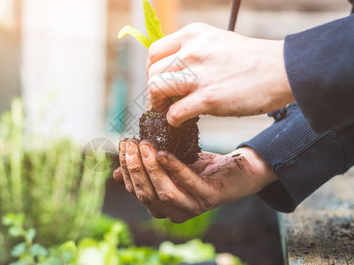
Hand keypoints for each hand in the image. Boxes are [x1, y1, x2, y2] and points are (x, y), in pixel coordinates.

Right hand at [113, 138, 276, 221]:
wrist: (238, 170)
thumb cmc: (201, 168)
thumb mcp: (169, 167)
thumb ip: (146, 170)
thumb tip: (114, 173)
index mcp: (162, 206)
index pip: (135, 190)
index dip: (126, 169)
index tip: (123, 145)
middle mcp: (175, 212)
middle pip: (146, 193)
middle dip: (135, 167)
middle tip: (132, 142)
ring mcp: (193, 207)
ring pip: (163, 192)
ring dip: (151, 168)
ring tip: (145, 145)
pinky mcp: (210, 197)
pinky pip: (188, 184)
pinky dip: (174, 168)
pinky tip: (164, 153)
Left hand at [146, 22, 293, 126]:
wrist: (282, 70)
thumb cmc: (251, 59)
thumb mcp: (217, 40)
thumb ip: (193, 49)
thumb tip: (170, 69)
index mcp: (193, 34)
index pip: (154, 52)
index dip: (153, 70)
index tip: (161, 81)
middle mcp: (192, 51)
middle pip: (152, 73)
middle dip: (154, 90)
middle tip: (164, 101)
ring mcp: (199, 74)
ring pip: (156, 89)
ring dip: (159, 105)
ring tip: (170, 110)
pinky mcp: (209, 98)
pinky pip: (174, 112)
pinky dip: (173, 120)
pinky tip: (182, 120)